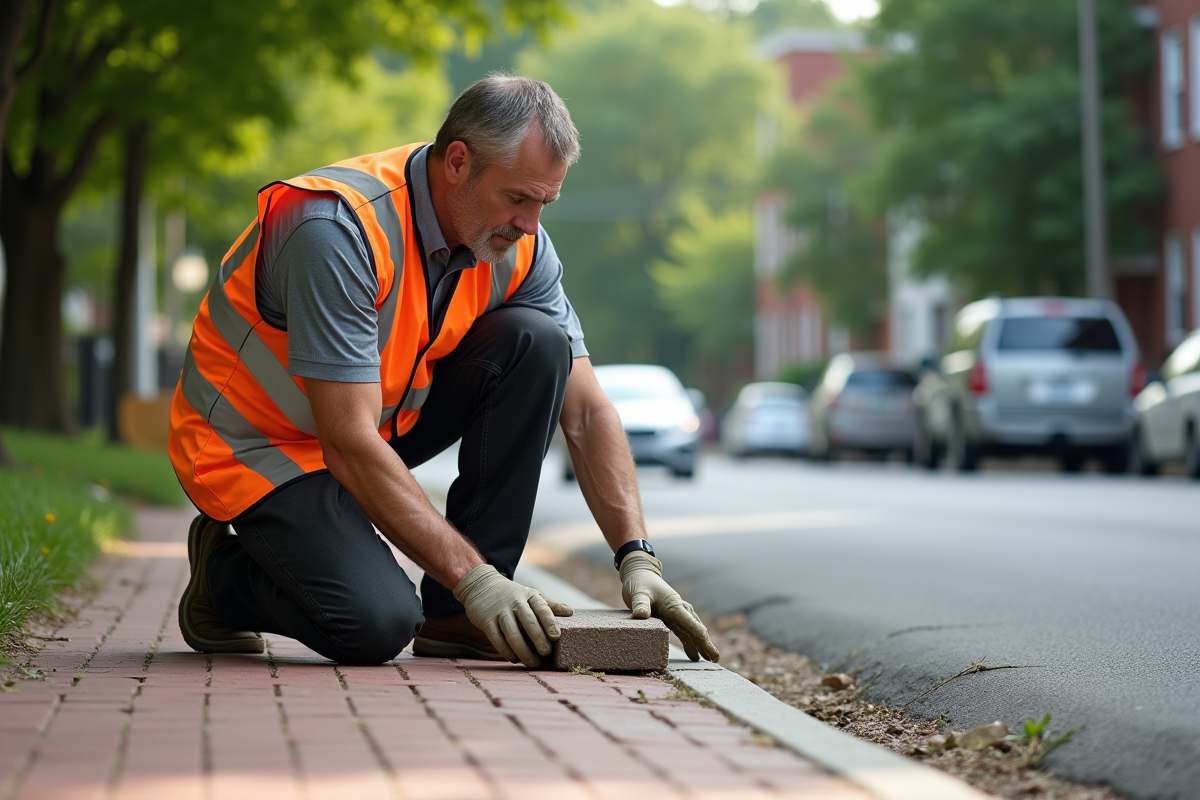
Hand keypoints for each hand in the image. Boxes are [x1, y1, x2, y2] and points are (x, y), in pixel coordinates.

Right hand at [452, 564, 573, 666]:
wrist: (481, 586)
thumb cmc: (512, 595)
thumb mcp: (531, 595)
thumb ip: (549, 605)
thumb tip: (570, 612)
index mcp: (529, 595)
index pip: (542, 608)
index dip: (549, 622)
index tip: (556, 637)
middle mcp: (515, 602)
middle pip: (528, 621)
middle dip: (538, 639)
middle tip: (546, 653)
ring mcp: (499, 611)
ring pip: (512, 633)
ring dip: (523, 650)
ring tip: (532, 662)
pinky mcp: (486, 621)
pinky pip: (496, 638)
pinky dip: (506, 651)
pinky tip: (514, 659)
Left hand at [620, 551, 718, 662]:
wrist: (640, 574)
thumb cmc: (639, 583)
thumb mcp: (638, 593)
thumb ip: (640, 604)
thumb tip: (640, 615)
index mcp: (673, 604)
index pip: (688, 619)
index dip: (697, 631)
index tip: (706, 642)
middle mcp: (679, 609)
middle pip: (695, 628)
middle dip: (706, 643)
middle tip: (715, 658)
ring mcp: (677, 614)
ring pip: (692, 632)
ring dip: (702, 645)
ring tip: (712, 659)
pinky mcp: (672, 618)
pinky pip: (684, 632)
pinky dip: (691, 643)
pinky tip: (695, 655)